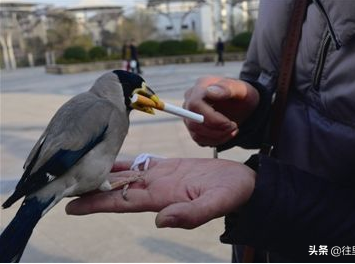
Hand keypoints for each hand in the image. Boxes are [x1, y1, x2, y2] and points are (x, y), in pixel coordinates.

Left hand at [65, 158, 255, 228]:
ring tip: (81, 169)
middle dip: (92, 188)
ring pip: (126, 175)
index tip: (70, 206)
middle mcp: (156, 189)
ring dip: (104, 173)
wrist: (243, 183)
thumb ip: (190, 215)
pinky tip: (110, 157)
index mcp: (163, 198)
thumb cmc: (232, 195)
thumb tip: (160, 222)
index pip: (122, 202)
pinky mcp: (170, 166)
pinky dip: (125, 162)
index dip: (97, 204)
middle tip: (64, 185)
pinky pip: (142, 163)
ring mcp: (162, 177)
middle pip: (117, 189)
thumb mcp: (215, 205)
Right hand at [183, 76, 258, 145]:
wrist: (242, 105)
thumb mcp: (241, 89)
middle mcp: (190, 100)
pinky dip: (216, 141)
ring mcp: (190, 115)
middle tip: (234, 128)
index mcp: (201, 86)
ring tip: (233, 130)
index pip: (195, 105)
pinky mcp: (193, 127)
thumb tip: (209, 92)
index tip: (230, 123)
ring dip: (218, 137)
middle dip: (217, 131)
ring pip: (196, 134)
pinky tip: (227, 133)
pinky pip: (200, 140)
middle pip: (194, 123)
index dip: (212, 119)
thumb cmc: (242, 95)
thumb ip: (227, 88)